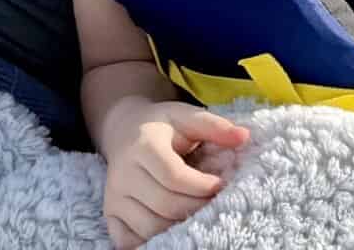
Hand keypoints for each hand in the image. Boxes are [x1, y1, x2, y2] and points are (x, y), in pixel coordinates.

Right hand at [98, 100, 248, 248]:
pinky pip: (128, 241)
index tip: (220, 185)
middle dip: (196, 208)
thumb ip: (214, 125)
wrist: (124, 130)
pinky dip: (152, 243)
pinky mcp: (110, 214)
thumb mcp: (186, 116)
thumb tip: (244, 136)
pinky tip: (173, 232)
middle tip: (215, 204)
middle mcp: (123, 173)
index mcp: (143, 146)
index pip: (173, 176)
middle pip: (164, 204)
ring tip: (199, 216)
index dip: (201, 186)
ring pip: (150, 227)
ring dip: (180, 228)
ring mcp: (114, 197)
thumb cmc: (163, 125)